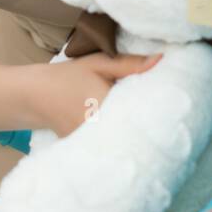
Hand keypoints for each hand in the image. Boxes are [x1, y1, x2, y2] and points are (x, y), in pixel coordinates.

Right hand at [30, 51, 162, 137]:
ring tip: (157, 131)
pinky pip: (110, 146)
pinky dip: (121, 141)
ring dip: (137, 135)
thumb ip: (131, 64)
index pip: (142, 114)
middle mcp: (99, 131)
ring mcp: (91, 144)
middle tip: (173, 124)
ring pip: (124, 142)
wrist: (35, 95)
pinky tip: (131, 136)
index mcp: (107, 107)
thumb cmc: (69, 76)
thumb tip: (161, 60)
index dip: (160, 115)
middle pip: (136, 132)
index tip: (176, 112)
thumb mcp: (100, 64)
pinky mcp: (85, 150)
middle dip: (151, 128)